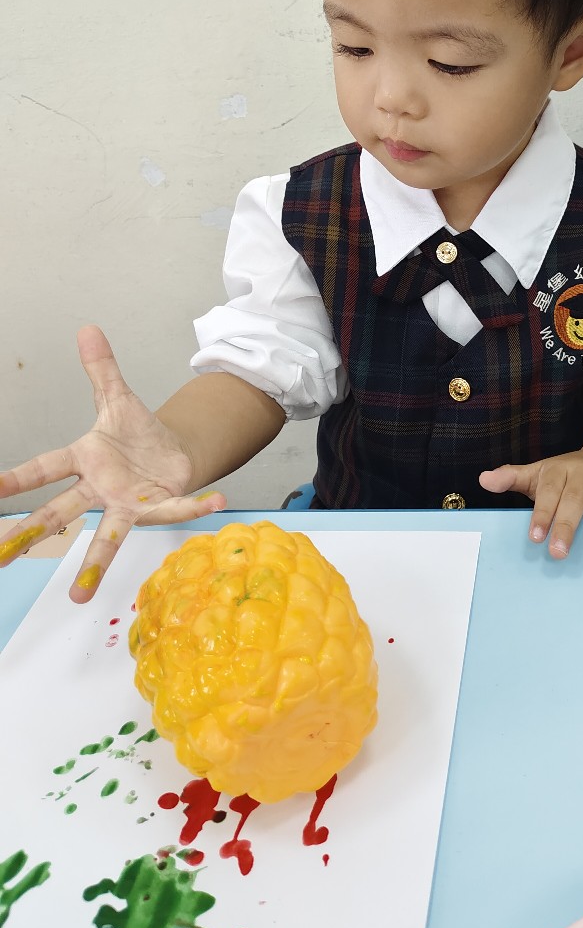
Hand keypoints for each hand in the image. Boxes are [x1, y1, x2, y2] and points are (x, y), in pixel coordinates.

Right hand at [0, 326, 225, 602]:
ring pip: (106, 536)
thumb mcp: (119, 397)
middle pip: (59, 513)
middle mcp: (99, 489)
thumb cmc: (136, 434)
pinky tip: (218, 501)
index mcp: (84, 459)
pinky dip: (197, 506)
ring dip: (93, 565)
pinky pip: (176, 509)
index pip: (45, 468)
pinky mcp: (159, 508)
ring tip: (77, 598)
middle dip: (28, 534)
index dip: (17, 478)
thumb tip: (88, 328)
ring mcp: (127, 505)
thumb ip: (102, 369)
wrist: (171, 454)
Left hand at [478, 451, 582, 560]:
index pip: (549, 491)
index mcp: (560, 469)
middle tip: (558, 552)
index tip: (535, 537)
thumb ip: (513, 478)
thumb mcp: (539, 473)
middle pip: (576, 498)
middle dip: (567, 525)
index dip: (542, 513)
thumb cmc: (567, 474)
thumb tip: (483, 480)